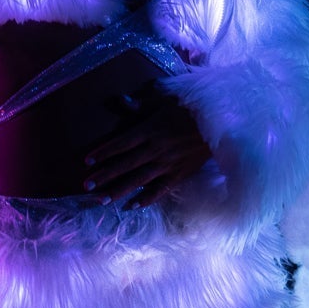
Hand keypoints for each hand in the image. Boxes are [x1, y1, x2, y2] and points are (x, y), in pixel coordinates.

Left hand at [83, 96, 211, 206]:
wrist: (222, 123)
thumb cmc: (191, 109)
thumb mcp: (165, 100)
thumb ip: (141, 105)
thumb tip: (120, 101)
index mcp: (150, 130)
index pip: (121, 143)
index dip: (103, 152)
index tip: (87, 161)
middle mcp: (156, 149)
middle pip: (125, 164)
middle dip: (104, 175)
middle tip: (86, 186)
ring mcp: (168, 164)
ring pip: (138, 180)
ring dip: (119, 190)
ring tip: (101, 200)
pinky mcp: (179, 174)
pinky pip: (160, 190)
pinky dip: (146, 199)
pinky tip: (132, 206)